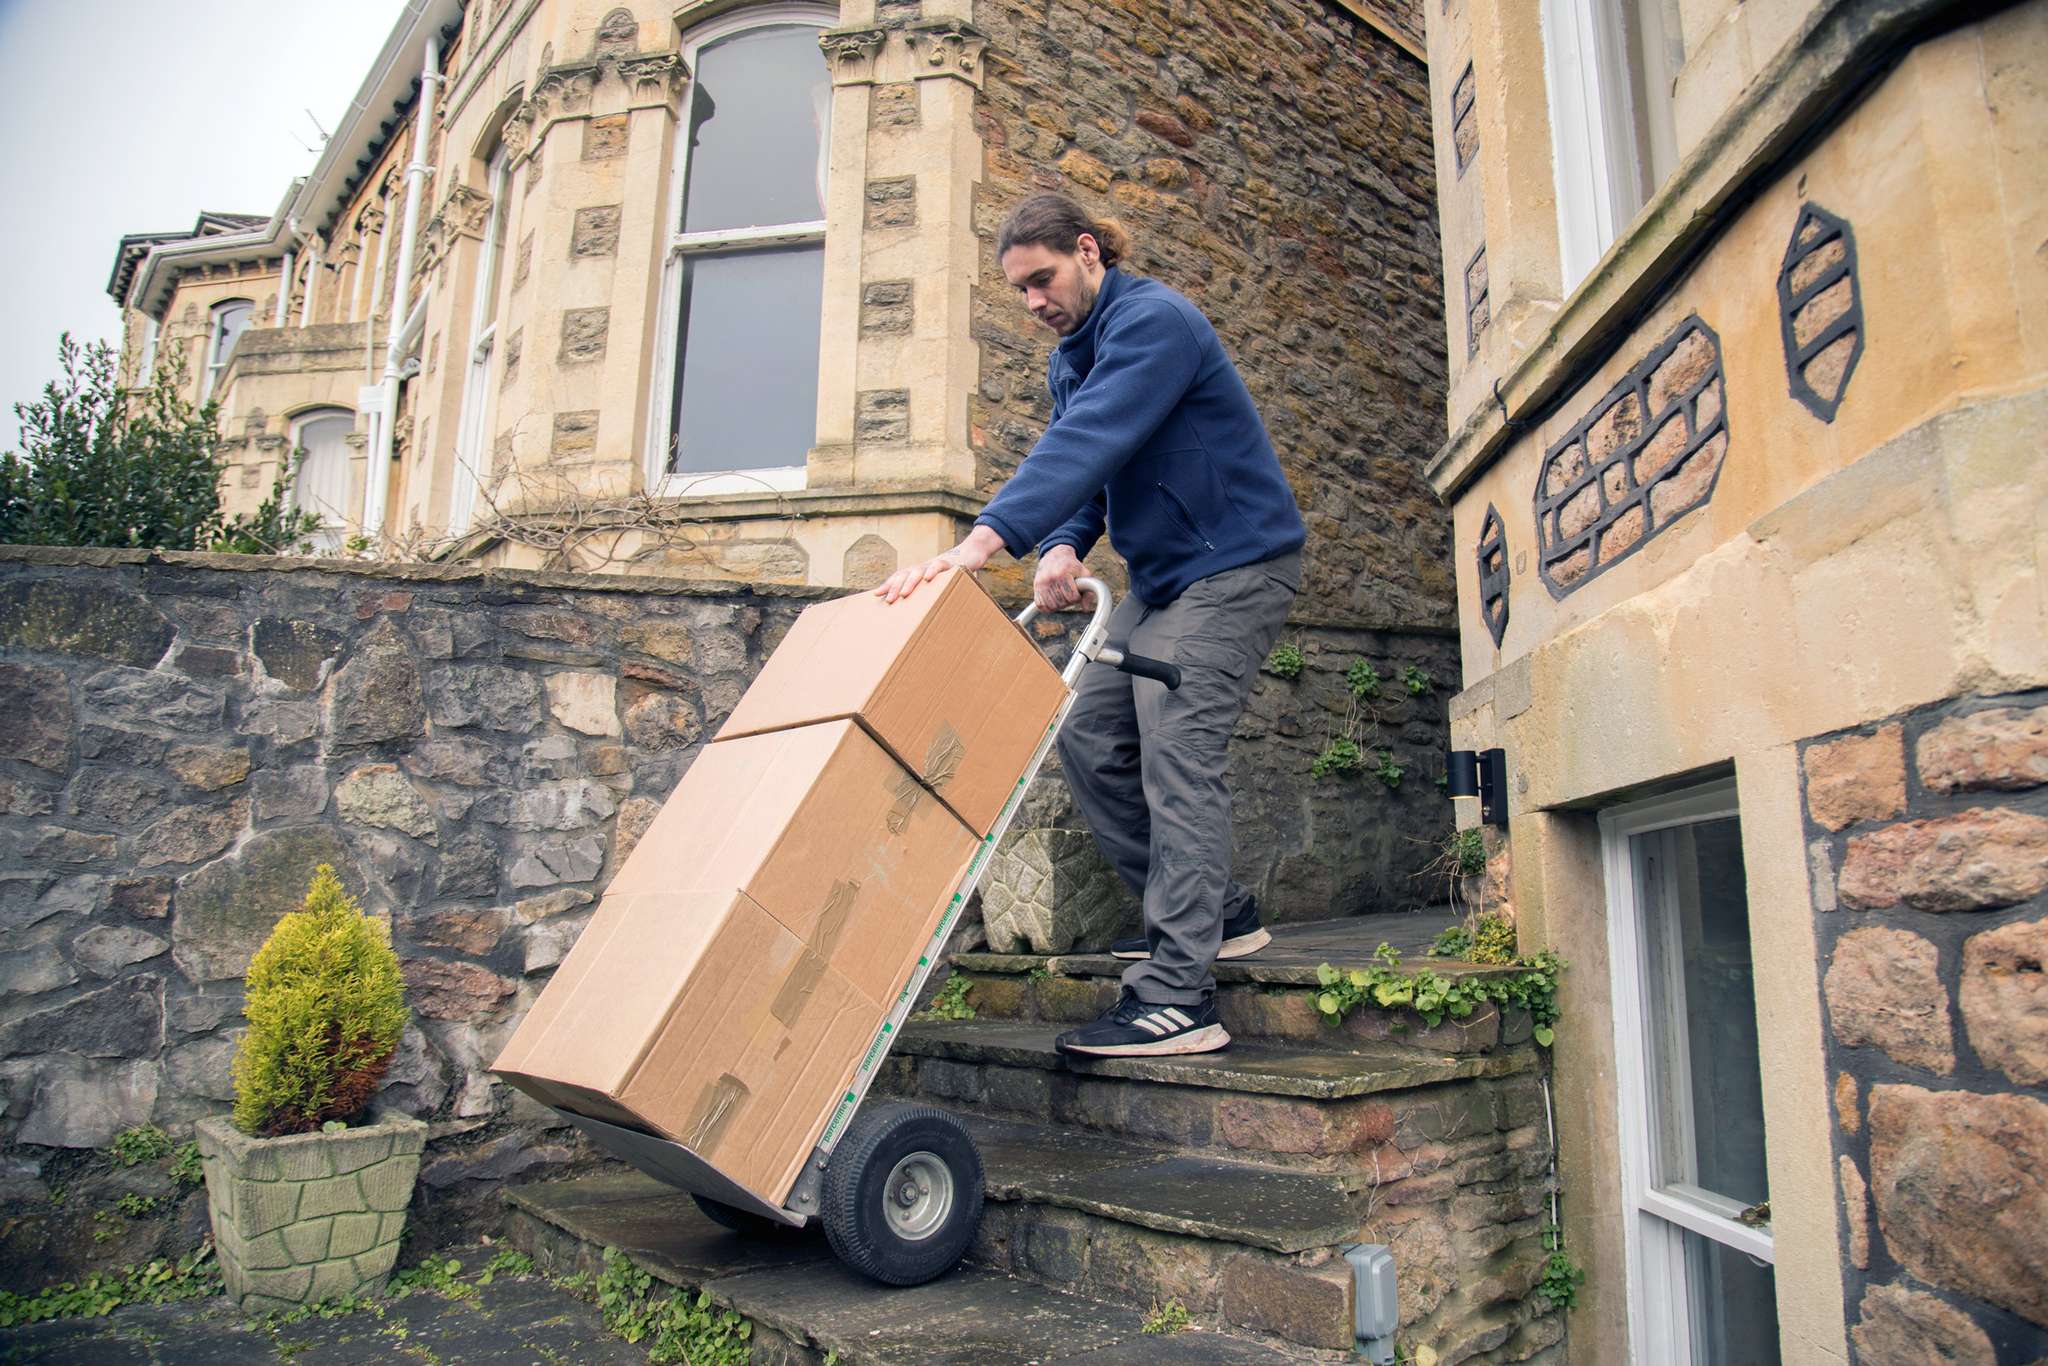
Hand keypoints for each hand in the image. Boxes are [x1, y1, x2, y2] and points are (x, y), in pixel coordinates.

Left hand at [874, 529, 998, 603]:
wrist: (969, 554)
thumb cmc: (951, 576)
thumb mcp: (937, 587)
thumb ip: (927, 595)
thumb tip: (918, 615)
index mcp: (917, 574)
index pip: (898, 577)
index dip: (887, 585)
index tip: (876, 594)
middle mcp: (922, 568)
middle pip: (904, 575)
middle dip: (894, 587)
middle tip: (889, 600)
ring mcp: (933, 565)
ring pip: (917, 571)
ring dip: (909, 582)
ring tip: (903, 594)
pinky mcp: (948, 563)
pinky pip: (938, 566)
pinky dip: (932, 570)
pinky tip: (927, 578)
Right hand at [1032, 545, 1089, 611]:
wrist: (1055, 555)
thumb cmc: (1072, 566)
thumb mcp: (1083, 573)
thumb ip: (1088, 591)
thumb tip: (1085, 609)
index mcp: (1064, 573)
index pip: (1072, 597)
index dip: (1077, 598)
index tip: (1077, 593)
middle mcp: (1051, 577)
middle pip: (1062, 602)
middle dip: (1069, 602)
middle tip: (1070, 594)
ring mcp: (1042, 582)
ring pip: (1052, 606)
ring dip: (1059, 605)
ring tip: (1063, 597)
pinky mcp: (1036, 586)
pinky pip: (1041, 605)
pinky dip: (1048, 607)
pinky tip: (1054, 600)